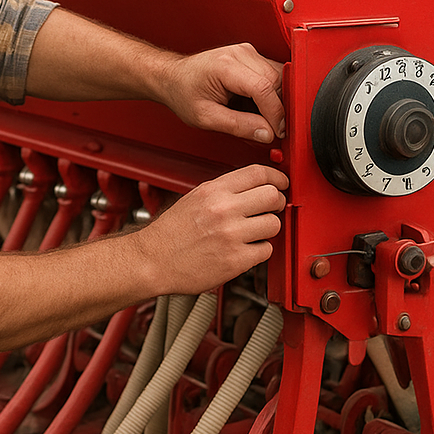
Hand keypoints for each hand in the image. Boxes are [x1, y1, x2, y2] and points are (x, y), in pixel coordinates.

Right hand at [130, 164, 288, 294]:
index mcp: (213, 191)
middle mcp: (223, 210)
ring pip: (274, 224)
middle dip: (277, 202)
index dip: (277, 177)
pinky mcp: (236, 260)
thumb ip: (225, 190)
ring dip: (268, 228)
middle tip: (271, 208)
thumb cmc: (171, 233)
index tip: (281, 182)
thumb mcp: (195, 198)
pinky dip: (259, 251)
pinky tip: (244, 249)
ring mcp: (231, 235)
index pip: (258, 173)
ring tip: (253, 232)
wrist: (152, 261)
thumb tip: (256, 186)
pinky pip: (266, 250)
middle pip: (273, 196)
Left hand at [159, 43, 284, 143]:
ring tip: (259, 117)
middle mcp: (240, 54)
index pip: (264, 88)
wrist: (174, 77)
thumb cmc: (184, 93)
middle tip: (270, 130)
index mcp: (226, 66)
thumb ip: (238, 126)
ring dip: (276, 101)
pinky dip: (272, 94)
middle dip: (278, 109)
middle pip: (276, 82)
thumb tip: (267, 133)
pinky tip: (257, 106)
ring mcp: (247, 52)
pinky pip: (273, 75)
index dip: (275, 113)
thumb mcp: (206, 117)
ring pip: (279, 78)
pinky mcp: (251, 56)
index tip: (278, 131)